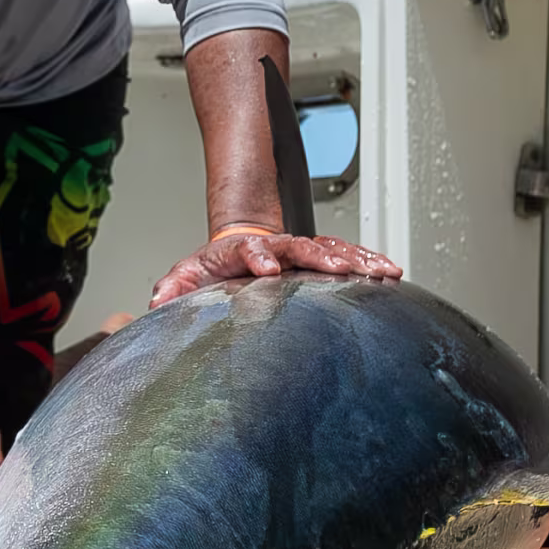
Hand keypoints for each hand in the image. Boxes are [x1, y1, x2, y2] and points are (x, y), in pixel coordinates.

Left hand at [149, 231, 402, 309]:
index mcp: (243, 251)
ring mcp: (300, 250)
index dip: (259, 257)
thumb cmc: (216, 266)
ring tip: (380, 269)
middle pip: (300, 246)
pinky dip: (369, 259)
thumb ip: (173, 288)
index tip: (268, 271)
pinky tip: (390, 270)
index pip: (251, 249)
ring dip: (355, 258)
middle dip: (320, 257)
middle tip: (338, 269)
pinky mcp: (319, 256)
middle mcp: (276, 247)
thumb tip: (157, 303)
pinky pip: (348, 254)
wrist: (239, 246)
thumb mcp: (188, 275)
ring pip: (331, 248)